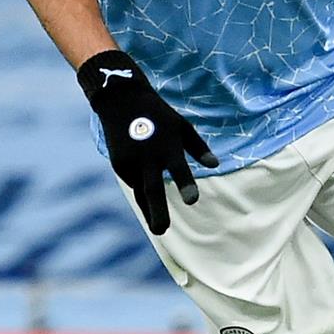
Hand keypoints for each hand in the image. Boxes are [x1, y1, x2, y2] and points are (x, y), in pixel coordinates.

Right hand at [77, 51, 217, 235]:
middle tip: (163, 231)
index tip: (192, 200)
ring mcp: (131, 162)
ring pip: (140, 193)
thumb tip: (214, 165)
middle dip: (157, 212)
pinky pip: (134, 183)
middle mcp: (148, 158)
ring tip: (159, 228)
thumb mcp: (182, 127)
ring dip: (149, 211)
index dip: (186, 184)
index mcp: (168, 147)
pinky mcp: (119, 165)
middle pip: (152, 190)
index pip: (179, 170)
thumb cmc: (159, 115)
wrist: (121, 101)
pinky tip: (150, 206)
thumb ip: (198, 148)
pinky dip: (142, 194)